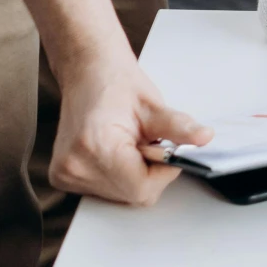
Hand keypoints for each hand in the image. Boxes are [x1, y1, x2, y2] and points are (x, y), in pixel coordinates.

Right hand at [49, 46, 212, 205]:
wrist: (88, 71)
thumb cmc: (116, 83)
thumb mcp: (153, 104)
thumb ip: (180, 128)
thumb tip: (203, 138)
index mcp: (95, 146)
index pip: (141, 187)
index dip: (163, 173)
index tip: (169, 153)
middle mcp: (75, 166)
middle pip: (131, 195)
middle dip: (149, 173)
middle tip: (148, 142)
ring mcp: (65, 174)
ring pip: (120, 195)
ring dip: (133, 174)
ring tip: (129, 143)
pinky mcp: (63, 177)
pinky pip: (105, 190)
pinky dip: (119, 175)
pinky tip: (116, 151)